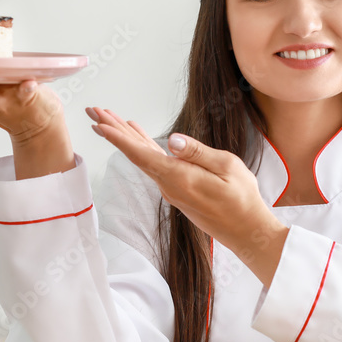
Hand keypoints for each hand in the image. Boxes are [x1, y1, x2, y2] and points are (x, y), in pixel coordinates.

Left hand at [86, 106, 288, 284]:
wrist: (247, 232)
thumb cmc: (242, 199)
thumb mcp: (227, 167)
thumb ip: (198, 152)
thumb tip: (172, 140)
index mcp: (179, 177)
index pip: (141, 153)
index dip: (118, 137)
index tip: (99, 122)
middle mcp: (169, 185)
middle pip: (135, 153)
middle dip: (113, 130)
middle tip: (94, 110)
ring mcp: (172, 189)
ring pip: (143, 158)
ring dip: (126, 137)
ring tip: (110, 119)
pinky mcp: (179, 190)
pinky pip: (155, 165)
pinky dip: (144, 147)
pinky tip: (139, 138)